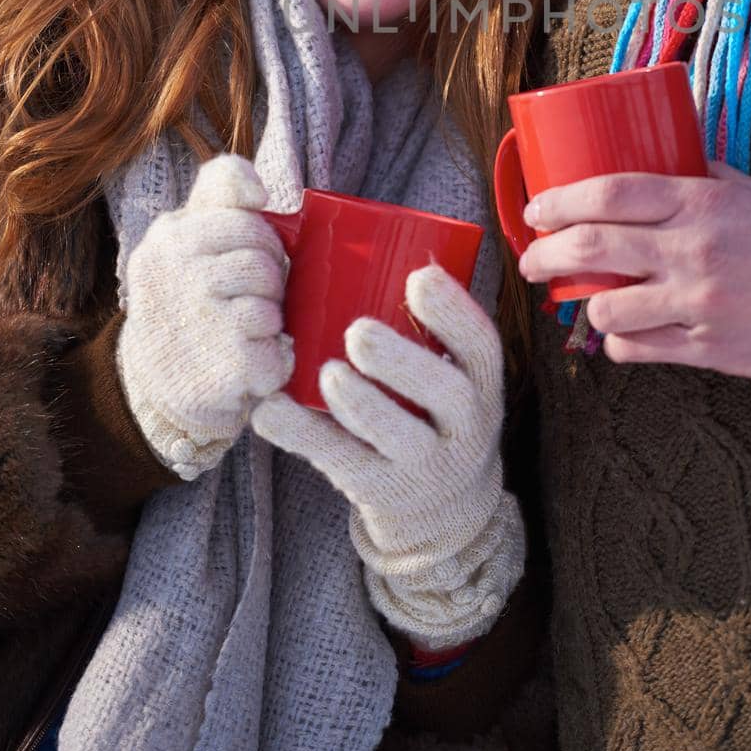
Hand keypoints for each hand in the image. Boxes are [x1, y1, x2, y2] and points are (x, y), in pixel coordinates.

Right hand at [117, 155, 293, 477]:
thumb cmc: (189, 299)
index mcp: (170, 235)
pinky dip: (276, 361)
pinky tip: (249, 365)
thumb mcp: (189, 236)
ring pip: (273, 299)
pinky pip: (281, 348)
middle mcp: (175, 269)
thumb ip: (221, 193)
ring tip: (244, 334)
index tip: (256, 253)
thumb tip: (259, 190)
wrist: (155, 388)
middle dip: (270, 279)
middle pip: (266, 255)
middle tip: (248, 301)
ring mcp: (199, 314)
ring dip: (270, 320)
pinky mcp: (226, 362)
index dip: (262, 234)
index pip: (241, 208)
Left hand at [251, 264, 524, 649]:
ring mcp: (426, 466)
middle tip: (359, 332)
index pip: (481, 344)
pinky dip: (303, 436)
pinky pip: (343, 465)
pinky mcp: (382, 492)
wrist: (444, 509)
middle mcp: (466, 427)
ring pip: (399, 438)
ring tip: (328, 374)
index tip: (418, 276)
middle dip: (403, 362)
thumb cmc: (431, 409)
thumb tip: (354, 241)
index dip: (454, 311)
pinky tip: (269, 411)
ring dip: (361, 404)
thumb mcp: (450, 373)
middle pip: (447, 394)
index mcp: (481, 382)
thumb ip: (422, 328)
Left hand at [518, 161, 750, 379]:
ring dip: (585, 306)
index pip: (609, 193)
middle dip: (544, 254)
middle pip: (591, 248)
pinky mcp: (710, 348)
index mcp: (700, 202)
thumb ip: (703, 175)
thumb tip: (663, 156)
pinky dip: (620, 343)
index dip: (560, 200)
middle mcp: (692, 251)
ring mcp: (698, 303)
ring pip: (607, 309)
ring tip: (581, 301)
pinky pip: (640, 350)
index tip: (536, 209)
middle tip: (529, 260)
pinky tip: (622, 335)